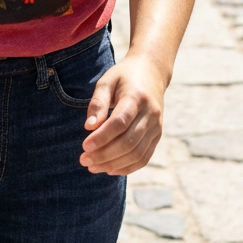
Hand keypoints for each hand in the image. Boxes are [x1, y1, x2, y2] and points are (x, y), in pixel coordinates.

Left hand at [80, 54, 166, 175]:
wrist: (152, 73)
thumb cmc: (124, 76)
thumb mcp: (107, 81)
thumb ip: (98, 102)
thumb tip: (89, 126)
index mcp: (137, 97)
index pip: (119, 123)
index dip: (101, 138)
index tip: (84, 146)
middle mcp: (150, 113)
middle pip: (128, 142)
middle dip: (104, 155)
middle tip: (84, 160)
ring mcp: (156, 126)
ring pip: (137, 154)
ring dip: (114, 164)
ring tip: (93, 167)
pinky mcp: (158, 135)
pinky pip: (144, 157)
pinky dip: (127, 167)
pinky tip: (110, 168)